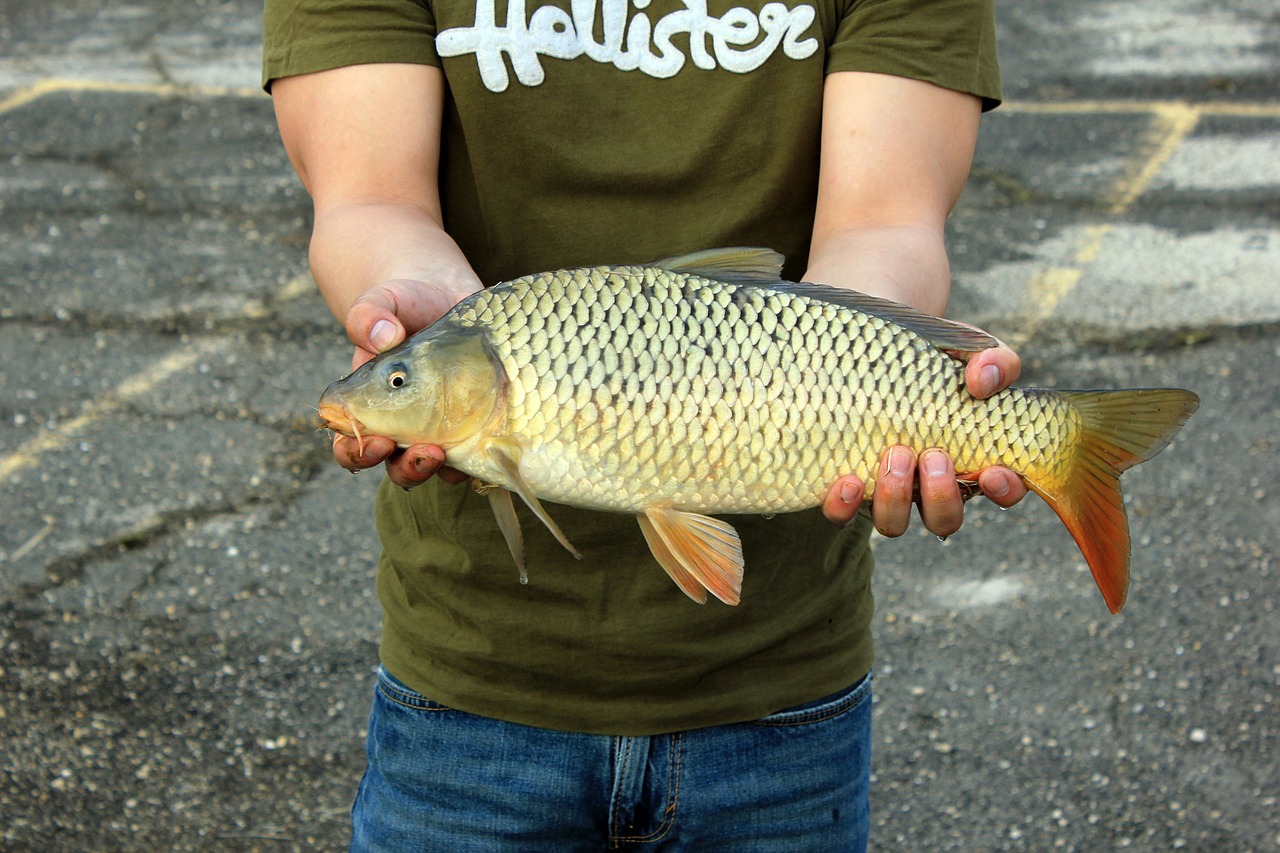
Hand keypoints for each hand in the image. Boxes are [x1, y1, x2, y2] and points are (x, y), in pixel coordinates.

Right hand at [331, 278, 474, 488]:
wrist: (444, 295)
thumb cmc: (403, 304)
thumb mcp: (382, 302)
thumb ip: (370, 316)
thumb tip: (383, 337)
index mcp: (367, 405)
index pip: (348, 444)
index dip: (355, 452)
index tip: (376, 440)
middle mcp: (398, 424)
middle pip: (391, 466)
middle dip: (404, 467)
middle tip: (422, 450)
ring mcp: (434, 428)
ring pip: (427, 467)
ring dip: (434, 468)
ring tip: (444, 453)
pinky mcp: (468, 423)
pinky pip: (467, 456)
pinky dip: (470, 458)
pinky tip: (482, 444)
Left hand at [821, 335, 1028, 534]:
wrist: (868, 350)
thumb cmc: (930, 358)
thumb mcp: (970, 350)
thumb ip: (994, 362)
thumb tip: (984, 381)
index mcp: (970, 459)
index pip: (1001, 492)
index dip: (1003, 491)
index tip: (994, 471)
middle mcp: (928, 485)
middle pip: (944, 520)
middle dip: (942, 495)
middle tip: (933, 455)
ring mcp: (886, 490)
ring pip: (894, 524)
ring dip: (897, 498)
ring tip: (895, 454)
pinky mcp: (846, 488)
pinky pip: (842, 515)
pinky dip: (845, 506)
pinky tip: (847, 481)